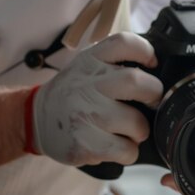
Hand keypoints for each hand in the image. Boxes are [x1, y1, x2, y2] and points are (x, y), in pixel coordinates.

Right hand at [29, 32, 162, 165]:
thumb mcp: (88, 68)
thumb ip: (115, 64)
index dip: (146, 52)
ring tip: (129, 131)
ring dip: (140, 131)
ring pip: (136, 123)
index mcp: (91, 60)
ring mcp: (84, 114)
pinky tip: (118, 146)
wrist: (36, 120)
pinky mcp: (84, 143)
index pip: (124, 43)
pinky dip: (130, 152)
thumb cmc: (74, 95)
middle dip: (154, 96)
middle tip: (151, 104)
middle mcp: (87, 83)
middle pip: (136, 82)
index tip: (152, 64)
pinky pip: (126, 150)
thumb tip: (158, 72)